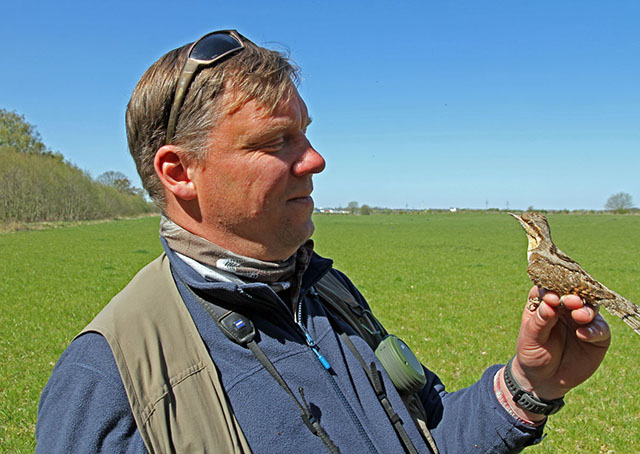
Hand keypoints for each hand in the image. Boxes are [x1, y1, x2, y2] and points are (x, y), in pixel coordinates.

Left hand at [511, 286, 610, 401]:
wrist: (543, 379)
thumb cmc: (532, 352)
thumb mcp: (530, 338)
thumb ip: (540, 321)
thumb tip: (549, 303)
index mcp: (546, 303)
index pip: (550, 289)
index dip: (552, 290)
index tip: (551, 297)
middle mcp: (565, 308)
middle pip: (573, 295)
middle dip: (573, 296)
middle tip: (571, 302)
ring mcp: (582, 320)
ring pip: (590, 307)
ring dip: (586, 309)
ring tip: (579, 316)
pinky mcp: (597, 336)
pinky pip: (601, 328)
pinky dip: (594, 329)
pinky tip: (583, 334)